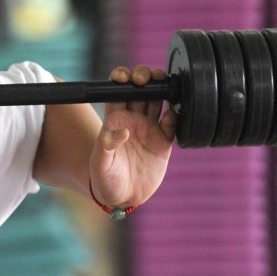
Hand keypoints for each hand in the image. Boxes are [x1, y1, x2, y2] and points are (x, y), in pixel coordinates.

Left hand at [89, 65, 176, 209]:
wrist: (122, 198)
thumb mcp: (100, 163)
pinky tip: (175, 114)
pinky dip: (177, 114)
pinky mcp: (163, 142)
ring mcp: (149, 129)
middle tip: (149, 78)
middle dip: (146, 77)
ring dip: (164, 88)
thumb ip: (107, 145)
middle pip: (142, 89)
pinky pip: (174, 122)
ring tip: (168, 86)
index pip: (118, 91)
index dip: (122, 78)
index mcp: (114, 120)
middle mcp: (133, 120)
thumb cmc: (104, 179)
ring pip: (159, 100)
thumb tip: (122, 130)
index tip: (125, 77)